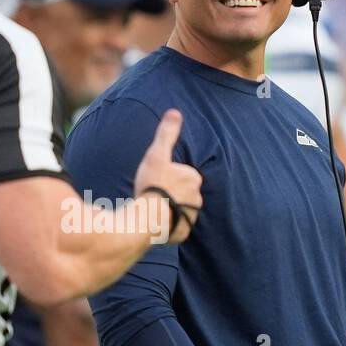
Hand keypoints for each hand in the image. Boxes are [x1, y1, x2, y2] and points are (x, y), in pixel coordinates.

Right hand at [132, 109, 202, 244]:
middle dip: (170, 194)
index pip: (181, 175)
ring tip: (152, 209)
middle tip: (153, 194)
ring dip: (169, 210)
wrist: (147, 218)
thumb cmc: (152, 185)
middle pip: (181, 193)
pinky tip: (155, 223)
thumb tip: (175, 112)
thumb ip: (166, 134)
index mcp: (193, 177)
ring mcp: (192, 217)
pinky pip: (176, 227)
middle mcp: (198, 198)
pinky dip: (168, 226)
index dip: (166, 177)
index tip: (156, 180)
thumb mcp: (156, 154)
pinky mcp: (184, 233)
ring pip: (179, 210)